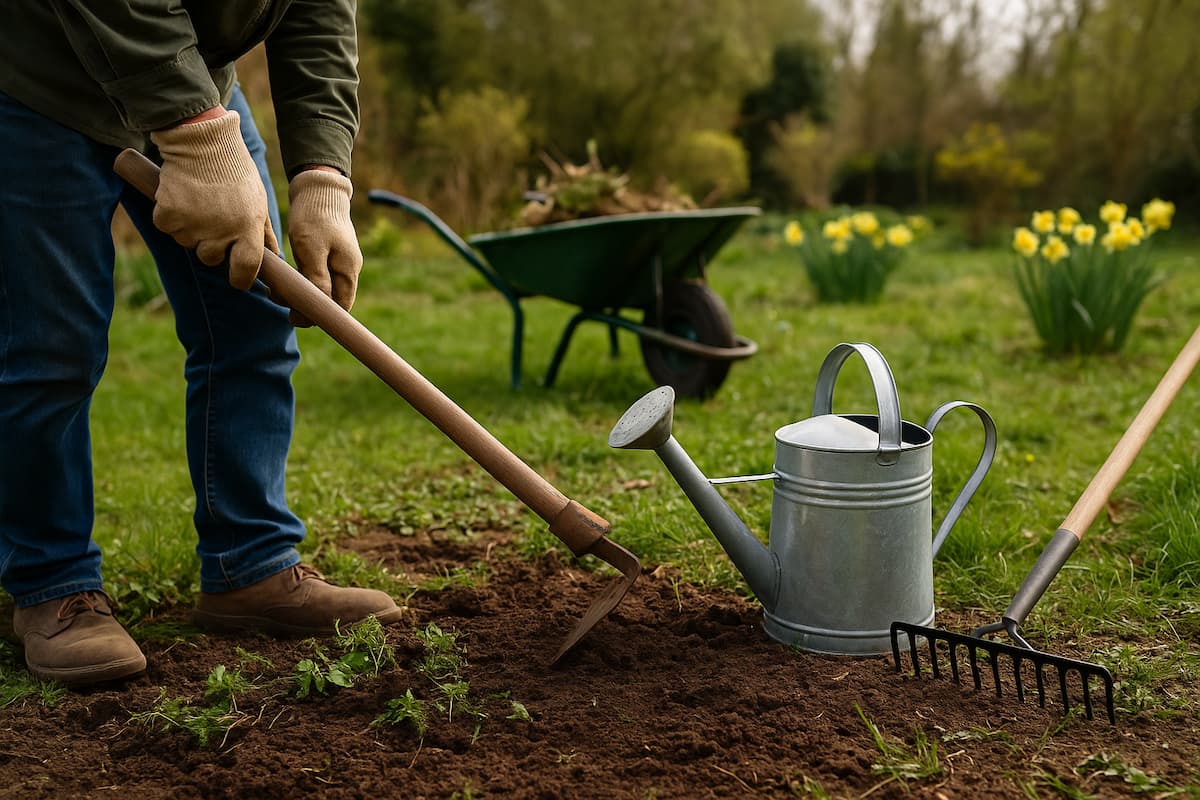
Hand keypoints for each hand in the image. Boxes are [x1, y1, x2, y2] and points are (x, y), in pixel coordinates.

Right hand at [149, 108, 276, 289]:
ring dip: (191, 229)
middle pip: (211, 258)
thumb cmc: (235, 172)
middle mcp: (220, 230)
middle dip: (212, 245)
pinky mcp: (168, 214)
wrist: (202, 141)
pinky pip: (167, 228)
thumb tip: (275, 259)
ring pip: (188, 243)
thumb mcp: (257, 200)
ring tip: (199, 201)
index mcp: (247, 227)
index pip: (245, 269)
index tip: (237, 276)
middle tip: (214, 218)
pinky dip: (171, 216)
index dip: (241, 278)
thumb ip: (263, 233)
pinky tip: (181, 197)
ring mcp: (192, 224)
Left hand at [286, 168, 361, 326]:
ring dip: (300, 292)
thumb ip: (317, 279)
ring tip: (275, 290)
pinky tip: (285, 277)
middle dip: (306, 305)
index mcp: (348, 269)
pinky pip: (316, 275)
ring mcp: (338, 260)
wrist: (317, 186)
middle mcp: (347, 268)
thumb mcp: (311, 248)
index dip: (322, 317)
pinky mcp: (328, 252)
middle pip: (331, 299)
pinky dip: (301, 280)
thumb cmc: (315, 215)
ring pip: (321, 288)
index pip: (341, 307)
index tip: (297, 318)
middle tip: (279, 300)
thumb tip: (318, 307)